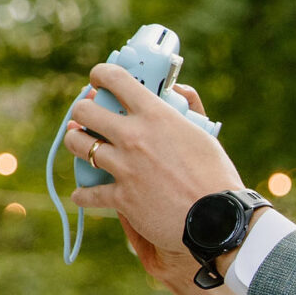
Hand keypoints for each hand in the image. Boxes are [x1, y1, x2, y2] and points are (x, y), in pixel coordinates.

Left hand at [67, 65, 245, 257]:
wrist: (218, 219)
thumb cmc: (217, 176)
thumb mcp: (204, 134)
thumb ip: (188, 108)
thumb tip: (177, 90)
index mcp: (157, 116)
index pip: (115, 79)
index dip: (101, 75)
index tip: (99, 81)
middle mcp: (135, 137)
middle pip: (84, 111)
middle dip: (81, 112)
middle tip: (87, 118)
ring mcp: (125, 167)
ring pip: (78, 145)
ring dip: (77, 144)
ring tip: (82, 147)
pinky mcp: (122, 197)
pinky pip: (88, 194)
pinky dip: (83, 195)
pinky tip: (82, 195)